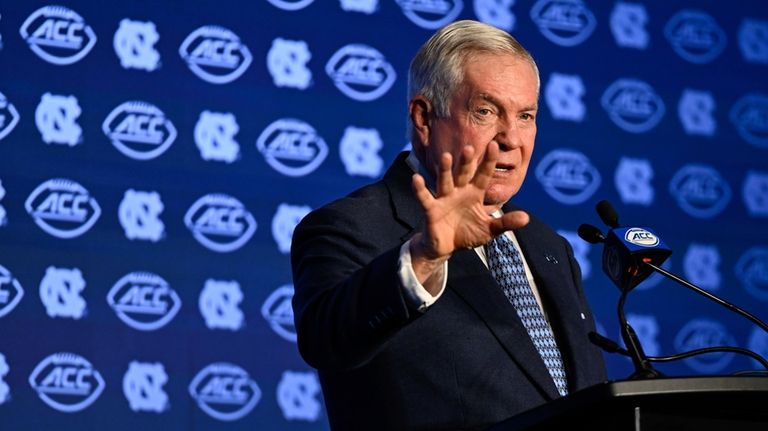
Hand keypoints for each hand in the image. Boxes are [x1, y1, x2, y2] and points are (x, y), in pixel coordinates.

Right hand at [410, 143, 528, 290]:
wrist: (446, 247)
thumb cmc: (467, 234)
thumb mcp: (489, 230)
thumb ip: (505, 223)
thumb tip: (526, 217)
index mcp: (474, 194)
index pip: (483, 175)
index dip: (488, 161)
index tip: (495, 145)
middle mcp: (459, 192)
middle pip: (463, 174)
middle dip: (466, 162)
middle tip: (470, 147)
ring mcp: (444, 199)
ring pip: (445, 181)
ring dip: (445, 170)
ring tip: (446, 157)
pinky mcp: (431, 210)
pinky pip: (425, 198)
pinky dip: (420, 189)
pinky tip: (416, 179)